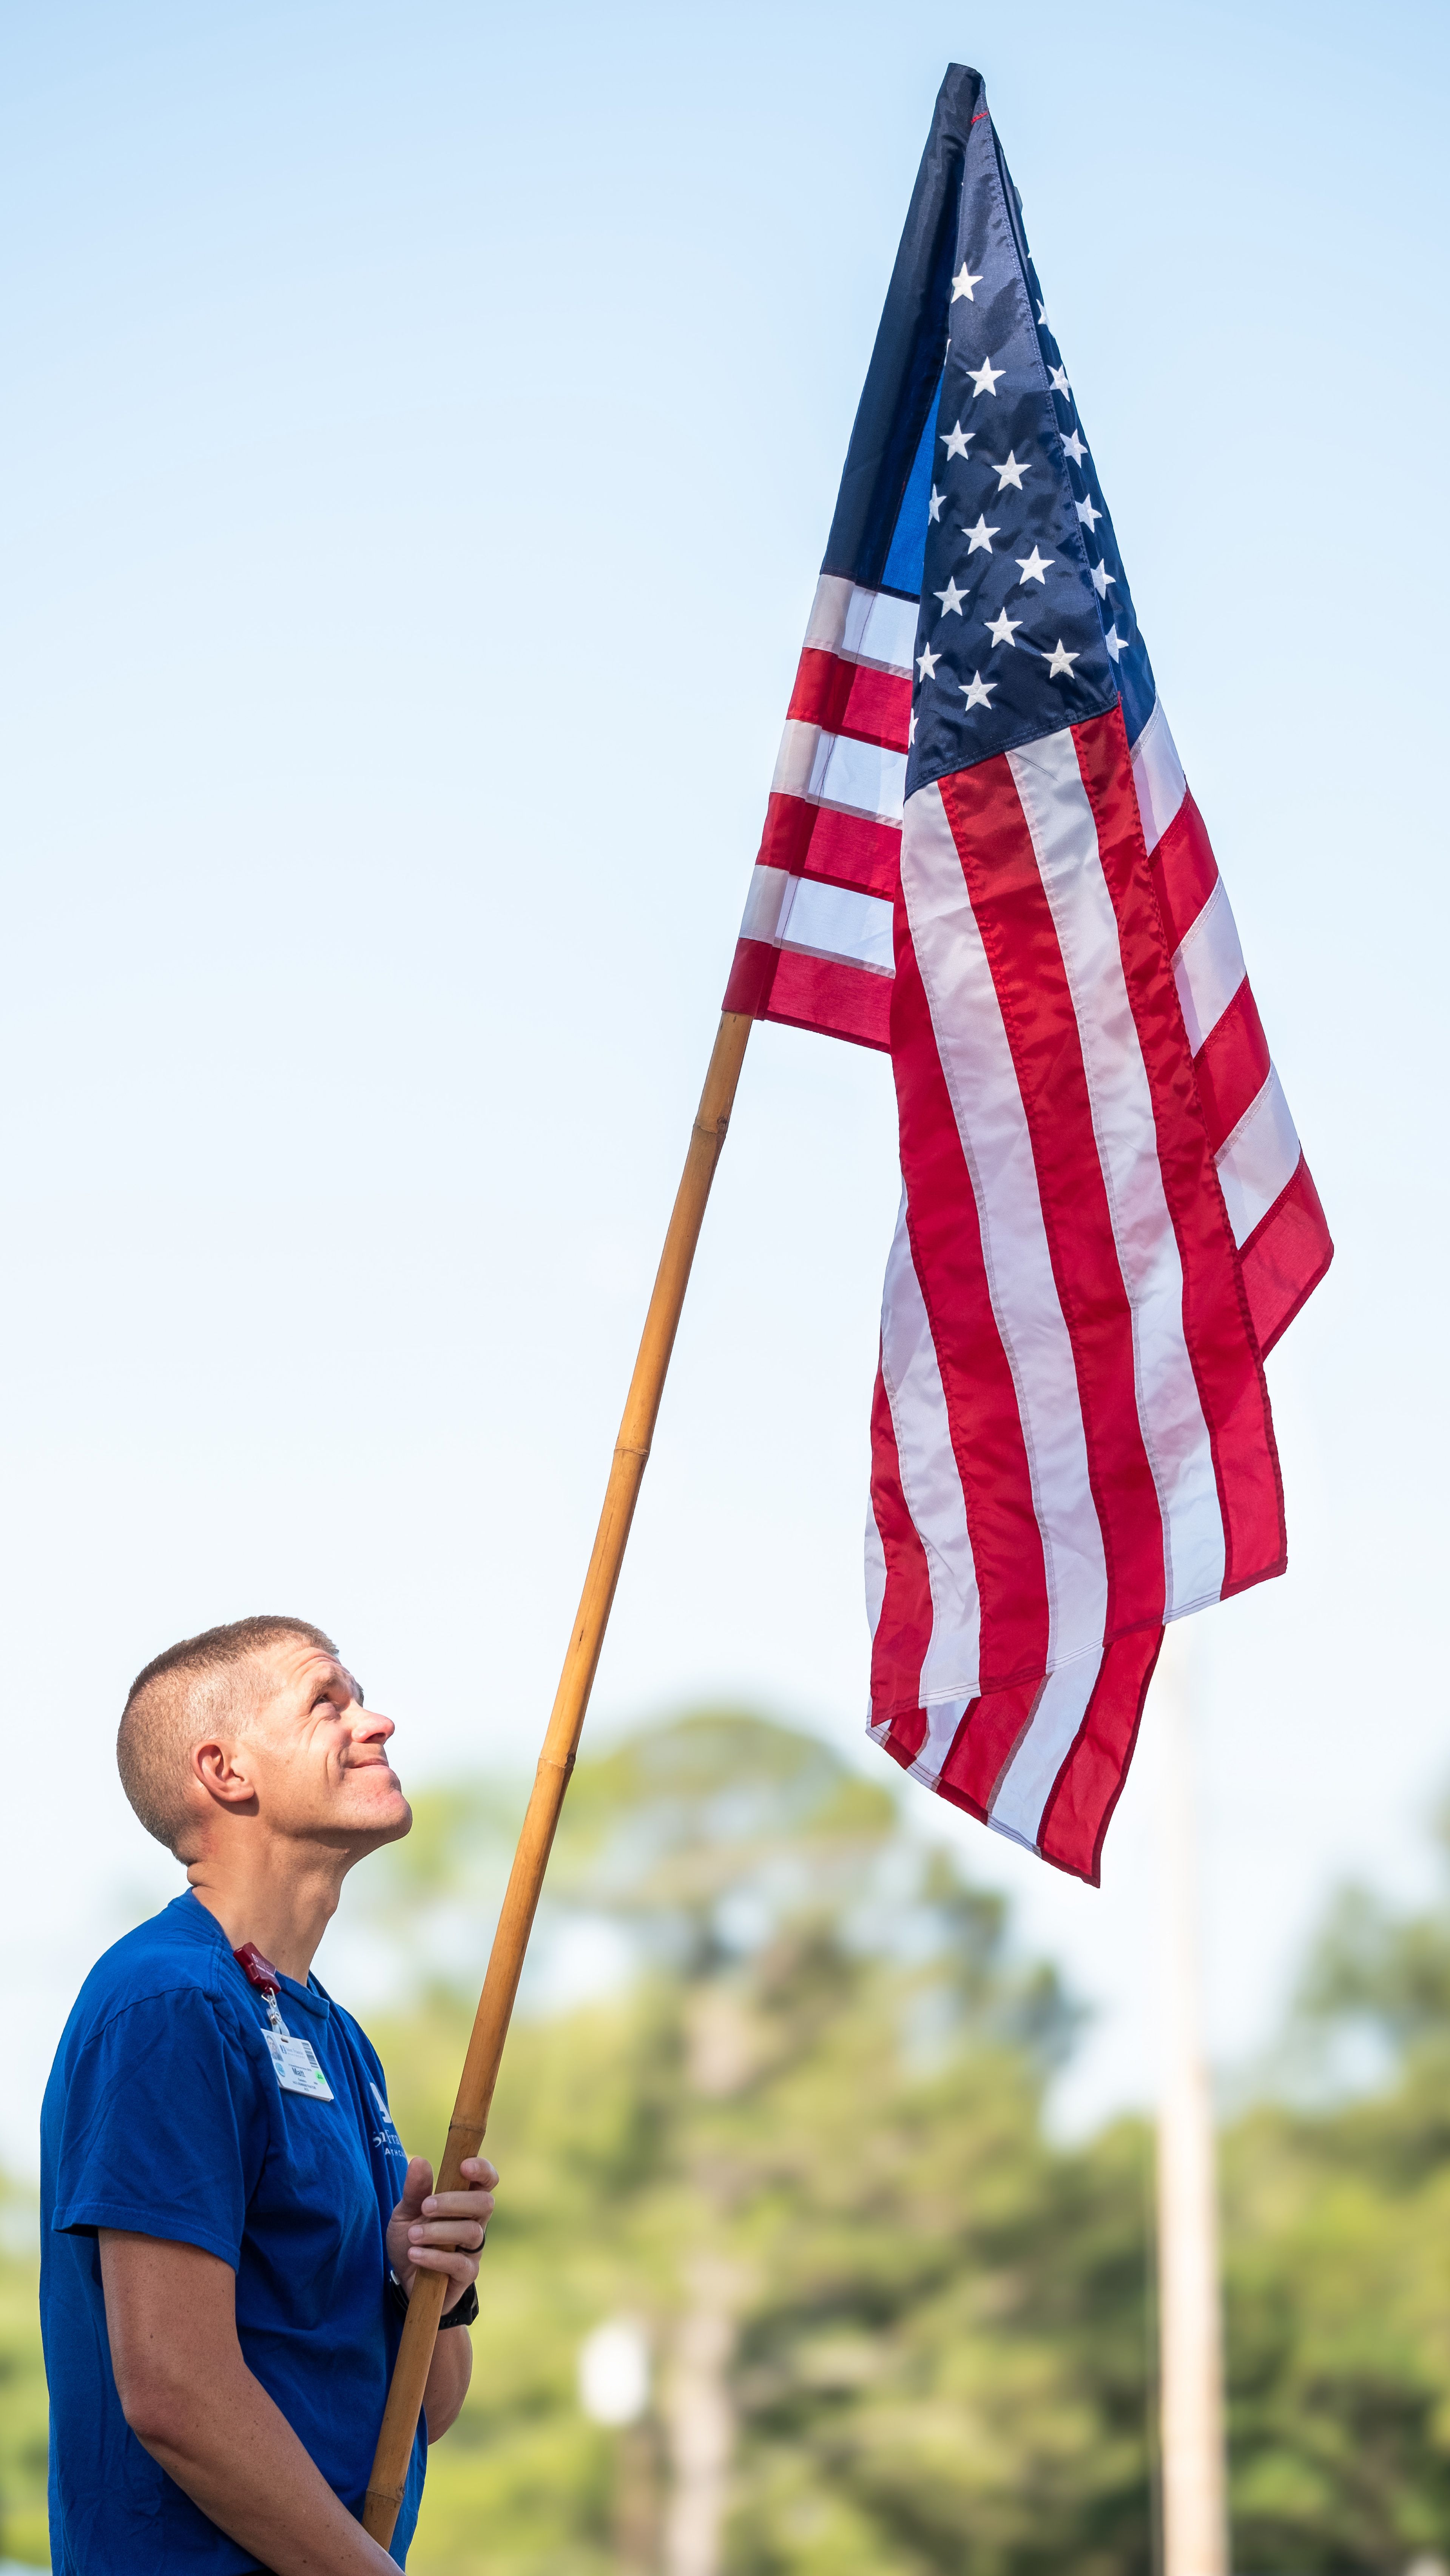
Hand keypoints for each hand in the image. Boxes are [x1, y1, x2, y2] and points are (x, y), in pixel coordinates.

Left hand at [386, 2154, 496, 2315]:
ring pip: (471, 2232)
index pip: (487, 2180)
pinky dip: (435, 2257)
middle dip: (455, 2202)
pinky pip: (460, 2264)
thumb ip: (414, 2190)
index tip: (464, 2166)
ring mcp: (473, 2249)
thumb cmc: (411, 2237)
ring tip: (413, 2235)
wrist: (403, 2277)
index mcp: (465, 2200)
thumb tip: (420, 2161)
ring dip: (440, 2231)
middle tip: (425, 2207)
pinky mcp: (466, 2274)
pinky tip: (414, 2254)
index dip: (482, 2170)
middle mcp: (475, 2222)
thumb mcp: (406, 2212)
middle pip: (485, 2204)